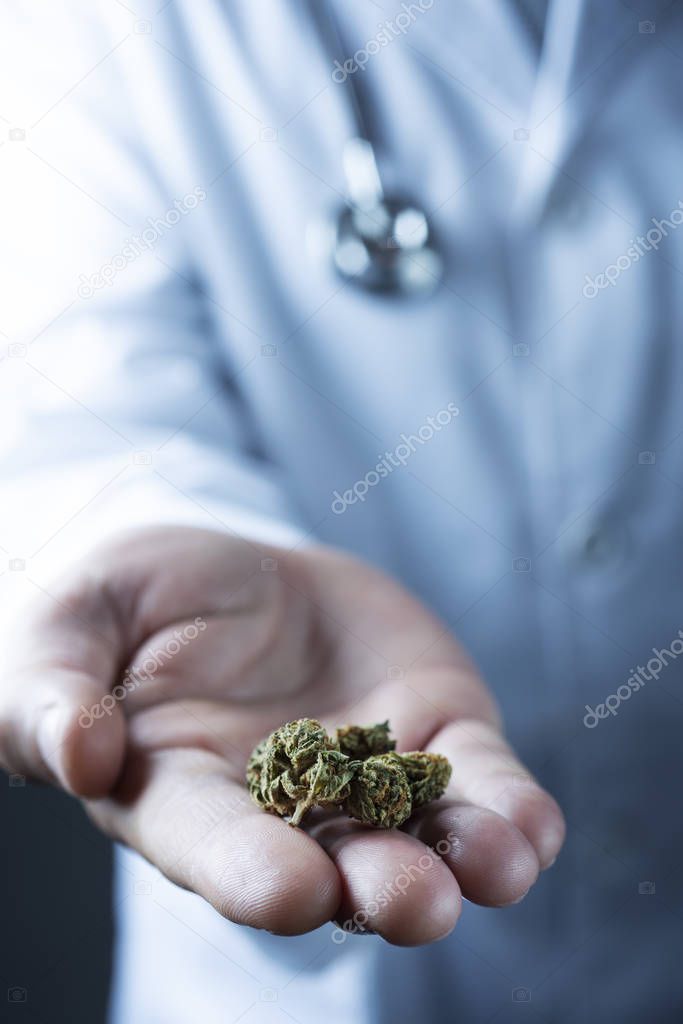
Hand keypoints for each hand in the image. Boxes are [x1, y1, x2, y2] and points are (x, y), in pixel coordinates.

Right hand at [0, 526, 564, 944]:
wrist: (235, 567)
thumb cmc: (136, 598)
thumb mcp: (74, 621)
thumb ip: (52, 689)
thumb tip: (80, 755)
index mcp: (182, 792)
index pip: (214, 842)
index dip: (250, 867)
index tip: (291, 889)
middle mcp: (282, 806)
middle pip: (330, 860)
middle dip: (376, 884)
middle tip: (417, 901)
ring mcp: (366, 774)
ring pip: (417, 834)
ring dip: (461, 860)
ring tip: (498, 866)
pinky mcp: (430, 729)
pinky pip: (476, 778)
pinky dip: (506, 807)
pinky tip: (531, 828)